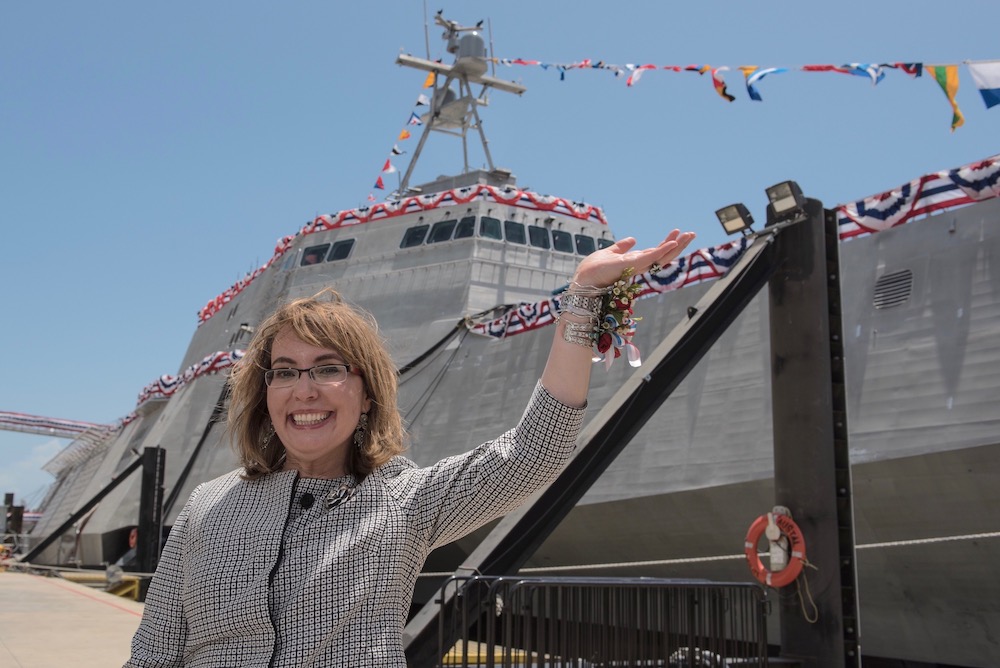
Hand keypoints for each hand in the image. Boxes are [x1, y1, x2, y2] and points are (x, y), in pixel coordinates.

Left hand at [572, 230, 695, 288]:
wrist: (582, 281)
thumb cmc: (592, 271)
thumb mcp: (610, 253)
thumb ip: (621, 247)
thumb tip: (633, 239)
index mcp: (634, 263)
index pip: (655, 253)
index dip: (667, 244)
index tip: (677, 233)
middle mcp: (638, 266)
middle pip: (663, 256)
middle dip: (678, 245)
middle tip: (691, 234)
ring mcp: (636, 267)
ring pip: (661, 257)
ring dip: (675, 246)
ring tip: (688, 235)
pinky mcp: (630, 266)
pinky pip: (649, 258)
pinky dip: (661, 251)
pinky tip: (672, 243)